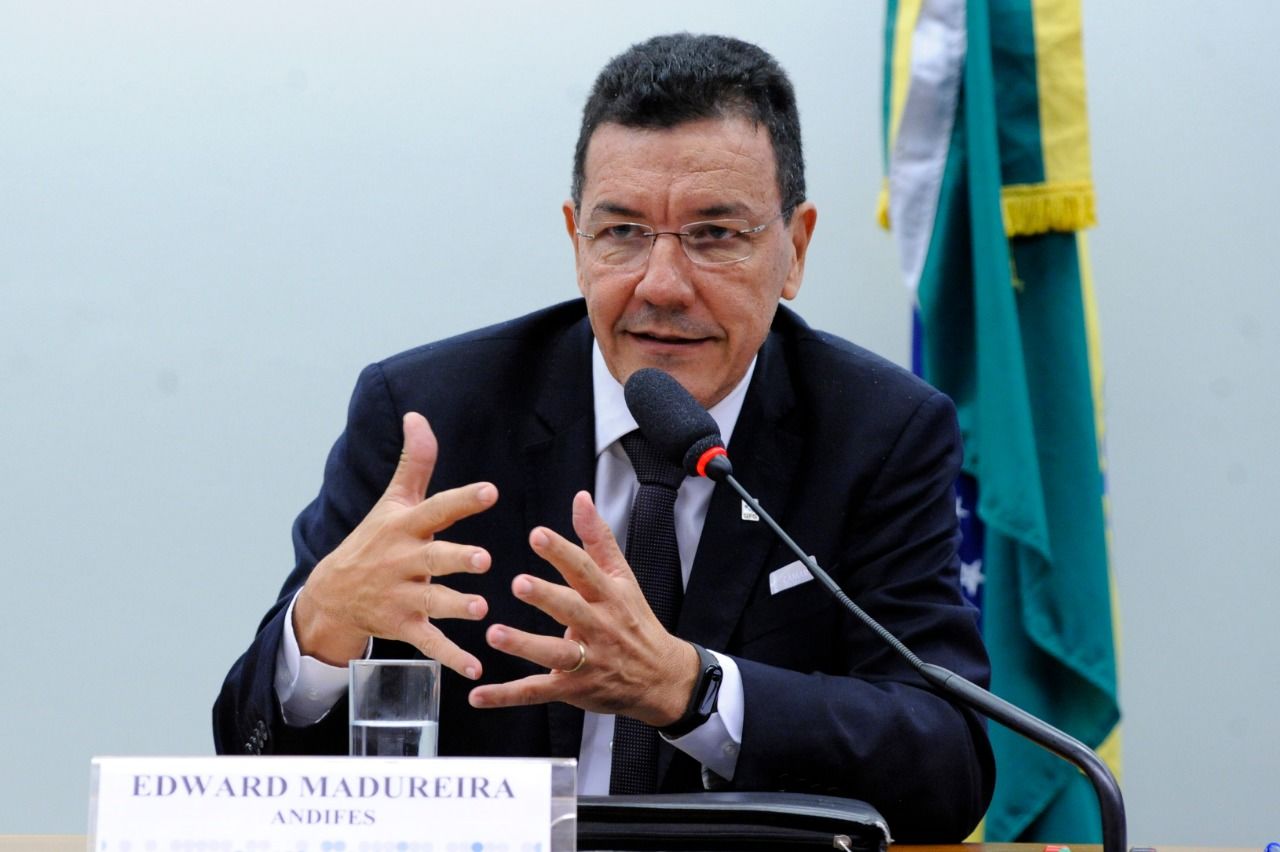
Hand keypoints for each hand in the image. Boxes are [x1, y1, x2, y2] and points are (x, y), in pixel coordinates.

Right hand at [293, 412, 497, 677]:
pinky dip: (452, 658)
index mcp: (405, 527)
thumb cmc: (375, 540)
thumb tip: (419, 415)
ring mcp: (402, 597)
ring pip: (433, 604)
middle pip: (433, 560)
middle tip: (482, 560)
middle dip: (456, 560)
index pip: (436, 509)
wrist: (332, 595)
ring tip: (480, 610)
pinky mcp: (403, 627)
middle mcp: (403, 561)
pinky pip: (430, 644)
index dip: (462, 500)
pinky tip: (475, 669)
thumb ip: (415, 462)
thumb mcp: (392, 502)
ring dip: (456, 608)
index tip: (490, 491)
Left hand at [468, 491, 697, 725]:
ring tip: (494, 634)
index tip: (537, 535)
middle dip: (546, 598)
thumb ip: (597, 538)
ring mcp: (585, 661)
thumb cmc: (635, 621)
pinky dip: (505, 696)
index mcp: (608, 597)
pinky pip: (536, 692)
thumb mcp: (623, 577)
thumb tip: (580, 498)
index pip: (585, 571)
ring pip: (553, 654)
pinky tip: (477, 696)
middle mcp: (598, 628)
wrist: (660, 678)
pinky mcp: (572, 689)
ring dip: (524, 645)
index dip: (562, 553)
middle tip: (518, 583)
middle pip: (571, 611)